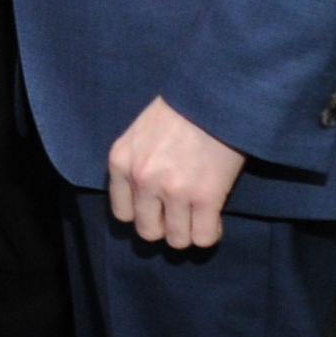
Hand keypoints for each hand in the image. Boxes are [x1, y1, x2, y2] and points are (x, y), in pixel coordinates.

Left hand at [106, 96, 245, 249]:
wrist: (213, 96)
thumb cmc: (178, 111)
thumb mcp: (139, 134)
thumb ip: (135, 164)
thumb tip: (145, 200)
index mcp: (120, 162)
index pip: (122, 213)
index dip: (143, 214)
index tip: (158, 208)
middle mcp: (142, 179)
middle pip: (148, 231)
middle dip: (165, 227)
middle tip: (180, 213)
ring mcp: (173, 190)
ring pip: (177, 240)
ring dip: (189, 232)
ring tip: (199, 215)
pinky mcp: (205, 197)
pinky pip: (204, 238)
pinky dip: (210, 233)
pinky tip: (214, 217)